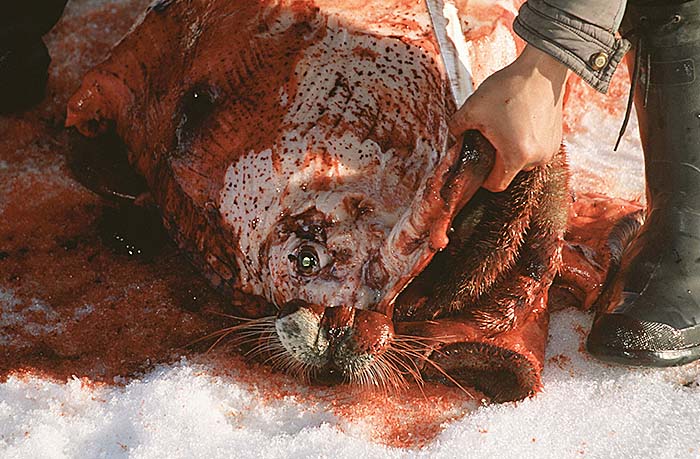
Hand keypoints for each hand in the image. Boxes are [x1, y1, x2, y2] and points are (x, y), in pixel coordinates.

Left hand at [448, 45, 568, 191]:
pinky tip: (518, 121)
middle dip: (495, 158)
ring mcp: (550, 149)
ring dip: (511, 149)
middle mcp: (537, 158)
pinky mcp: (556, 139)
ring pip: (522, 160)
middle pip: (508, 171)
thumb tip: (453, 137)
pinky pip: (535, 148)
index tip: (477, 163)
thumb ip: (456, 128)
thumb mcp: (472, 108)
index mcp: (516, 157)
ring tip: (504, 126)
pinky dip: (525, 140)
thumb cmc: (510, 88)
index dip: (482, 178)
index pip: (496, 184)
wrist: (542, 69)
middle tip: (488, 136)